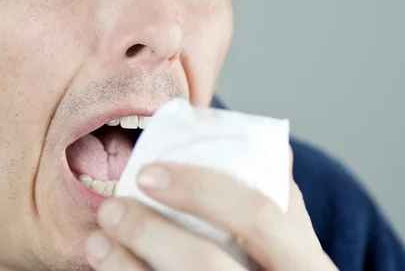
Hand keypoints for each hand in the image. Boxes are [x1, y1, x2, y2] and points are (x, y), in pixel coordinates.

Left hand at [85, 160, 338, 270]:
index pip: (259, 214)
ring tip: (97, 241)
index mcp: (308, 265)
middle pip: (207, 265)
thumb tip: (260, 146)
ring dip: (126, 268)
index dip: (202, 189)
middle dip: (151, 233)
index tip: (149, 172)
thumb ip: (282, 207)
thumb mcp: (299, 250)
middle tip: (112, 208)